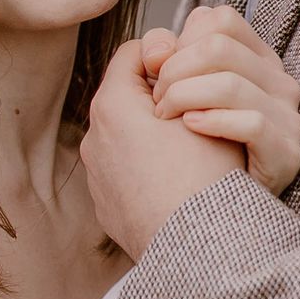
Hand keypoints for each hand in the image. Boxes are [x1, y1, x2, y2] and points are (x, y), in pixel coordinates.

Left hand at [80, 41, 244, 258]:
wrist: (195, 247)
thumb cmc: (205, 175)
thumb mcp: (204, 106)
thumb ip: (181, 70)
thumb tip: (169, 53)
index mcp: (113, 105)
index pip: (135, 51)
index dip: (168, 56)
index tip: (192, 73)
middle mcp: (95, 137)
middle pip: (128, 96)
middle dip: (159, 97)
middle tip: (195, 110)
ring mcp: (97, 174)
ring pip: (125, 135)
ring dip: (151, 134)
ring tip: (188, 151)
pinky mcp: (106, 205)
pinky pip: (125, 171)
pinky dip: (146, 168)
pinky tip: (176, 181)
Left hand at [140, 5, 299, 196]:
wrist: (210, 228)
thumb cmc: (187, 163)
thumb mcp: (172, 100)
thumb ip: (165, 60)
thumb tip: (155, 43)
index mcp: (255, 63)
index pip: (221, 20)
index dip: (182, 42)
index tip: (161, 76)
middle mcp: (277, 84)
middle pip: (217, 46)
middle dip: (174, 73)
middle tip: (158, 107)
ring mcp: (286, 119)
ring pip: (229, 83)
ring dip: (184, 99)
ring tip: (170, 122)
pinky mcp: (285, 154)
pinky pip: (251, 123)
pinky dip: (213, 123)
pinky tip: (192, 130)